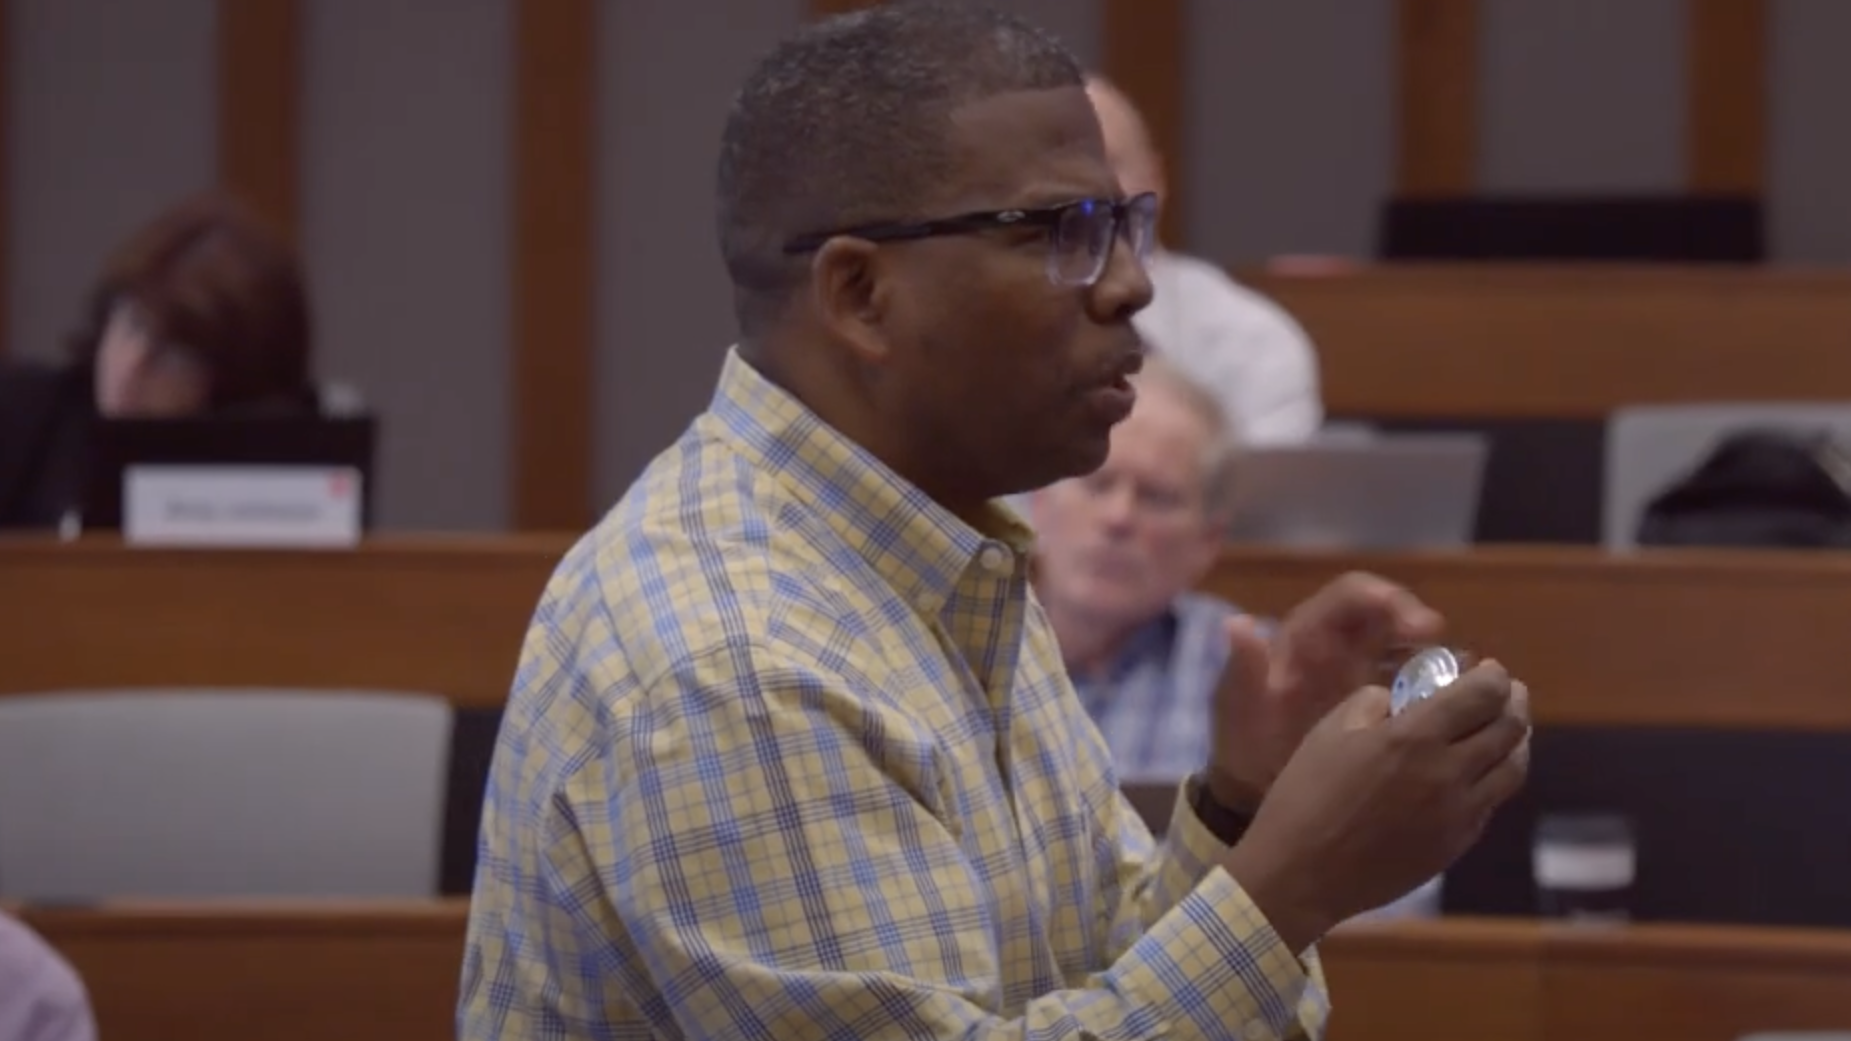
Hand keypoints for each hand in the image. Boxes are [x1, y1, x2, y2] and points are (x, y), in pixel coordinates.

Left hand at [1207, 572, 1443, 809]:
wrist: (1256, 791)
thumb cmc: (1245, 742)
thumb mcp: (1237, 710)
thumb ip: (1243, 670)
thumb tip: (1237, 623)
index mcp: (1306, 637)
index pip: (1350, 597)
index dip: (1385, 600)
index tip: (1417, 623)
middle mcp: (1341, 646)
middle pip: (1388, 615)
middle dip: (1419, 623)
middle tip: (1447, 651)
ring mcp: (1364, 674)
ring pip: (1408, 648)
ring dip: (1436, 656)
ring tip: (1462, 682)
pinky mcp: (1381, 705)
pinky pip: (1416, 686)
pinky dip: (1437, 691)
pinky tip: (1457, 712)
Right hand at [1221, 660, 1530, 951]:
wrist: (1302, 873)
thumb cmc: (1305, 795)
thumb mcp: (1329, 732)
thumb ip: (1373, 704)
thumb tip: (1401, 700)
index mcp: (1414, 737)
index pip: (1482, 695)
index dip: (1494, 677)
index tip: (1489, 670)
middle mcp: (1449, 772)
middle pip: (1510, 729)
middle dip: (1513, 702)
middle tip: (1506, 692)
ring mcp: (1459, 813)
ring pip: (1513, 769)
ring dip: (1517, 741)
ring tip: (1507, 729)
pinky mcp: (1457, 844)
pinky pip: (1492, 803)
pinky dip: (1495, 778)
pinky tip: (1480, 772)